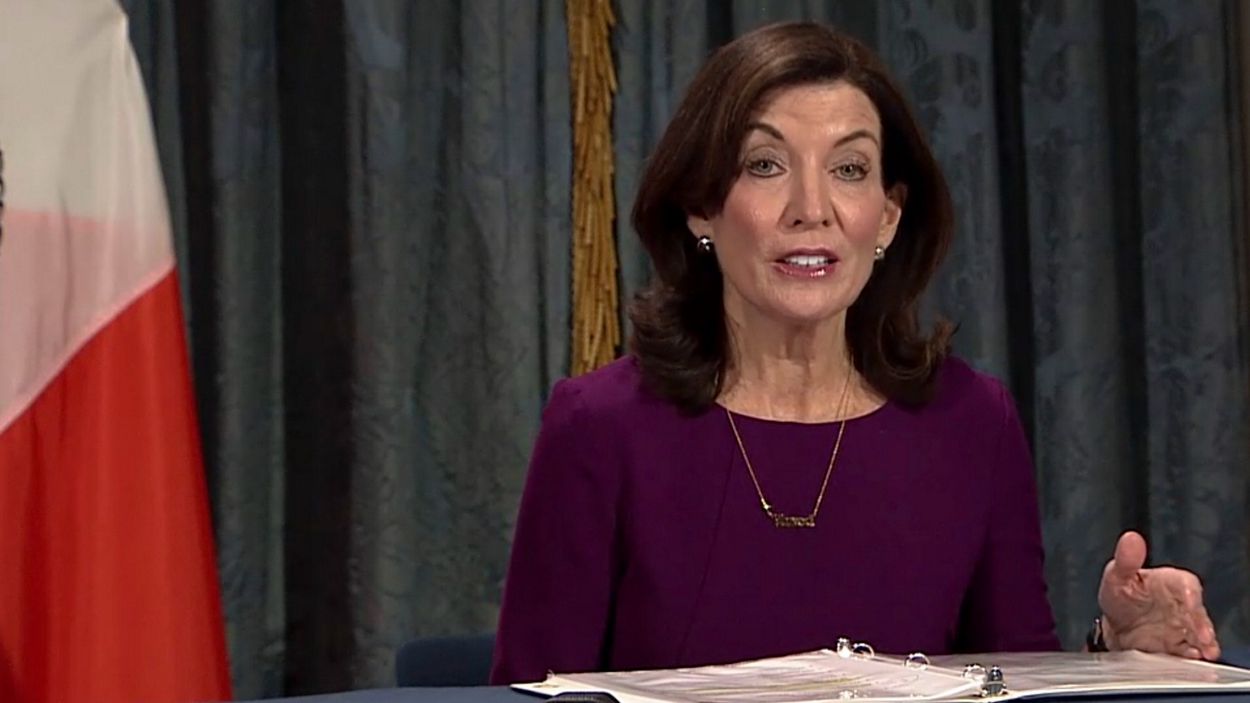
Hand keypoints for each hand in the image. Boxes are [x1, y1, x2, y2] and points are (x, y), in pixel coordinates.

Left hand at [1097, 531, 1219, 659]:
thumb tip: (1130, 539)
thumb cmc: (1120, 595)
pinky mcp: (1178, 646)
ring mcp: (1182, 627)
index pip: (1187, 584)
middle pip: (1197, 612)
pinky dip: (1191, 656)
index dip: (1191, 594)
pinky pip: (1189, 651)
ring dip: (1203, 643)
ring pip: (1198, 634)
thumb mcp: (1116, 576)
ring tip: (1204, 651)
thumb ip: (1126, 559)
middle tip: (1203, 637)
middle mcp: (1181, 605)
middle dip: (1201, 625)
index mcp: (1170, 582)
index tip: (1191, 602)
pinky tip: (1190, 658)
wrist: (1114, 626)